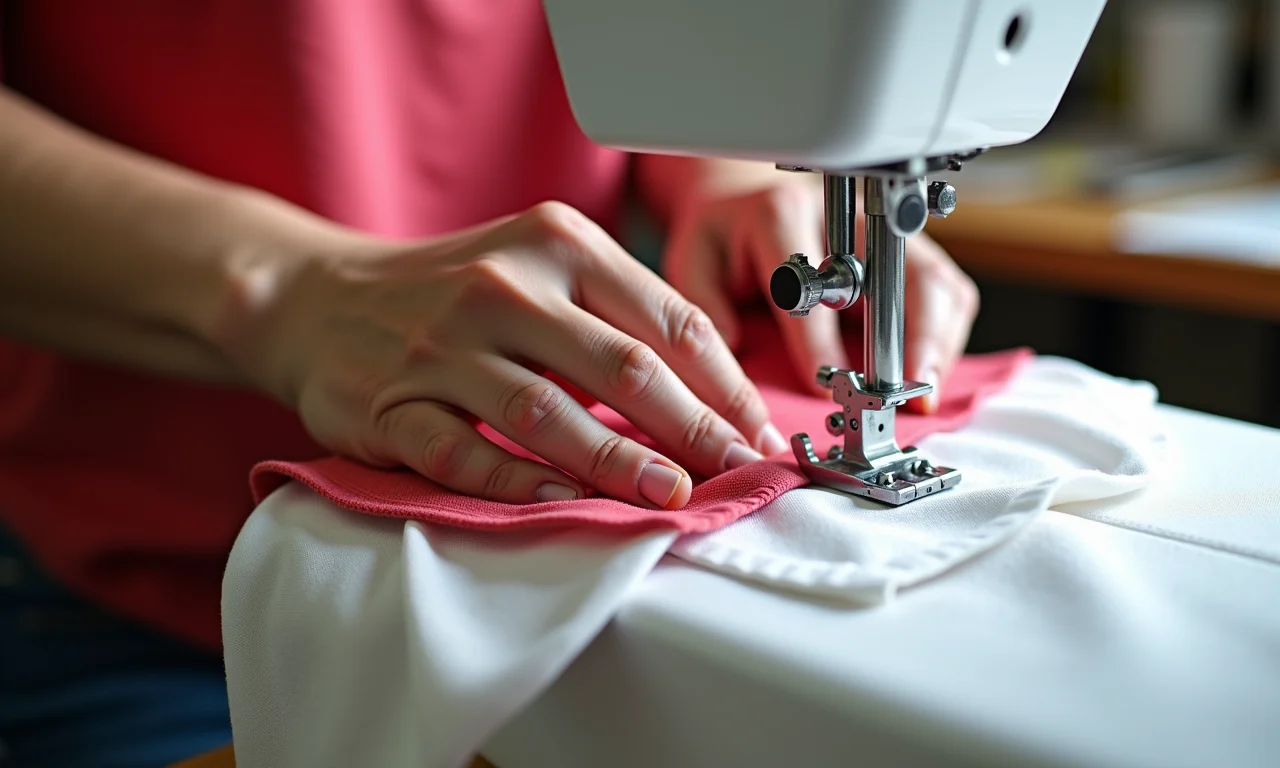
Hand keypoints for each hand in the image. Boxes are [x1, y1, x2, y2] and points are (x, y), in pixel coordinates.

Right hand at [238, 202, 787, 508]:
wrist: (320, 299)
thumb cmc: (454, 290)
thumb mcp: (540, 266)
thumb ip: (619, 318)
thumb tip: (714, 401)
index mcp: (557, 245)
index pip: (669, 319)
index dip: (725, 384)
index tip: (760, 434)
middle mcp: (503, 288)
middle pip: (623, 366)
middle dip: (694, 428)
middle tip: (737, 473)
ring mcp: (443, 347)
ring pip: (548, 412)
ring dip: (618, 461)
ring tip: (670, 494)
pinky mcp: (393, 405)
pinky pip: (464, 452)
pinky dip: (516, 481)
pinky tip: (562, 502)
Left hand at [662, 180, 978, 412]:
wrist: (751, 202)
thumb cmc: (725, 240)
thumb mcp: (694, 261)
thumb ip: (705, 303)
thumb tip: (735, 349)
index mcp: (782, 216)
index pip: (811, 281)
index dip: (817, 339)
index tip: (823, 383)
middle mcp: (845, 219)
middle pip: (898, 269)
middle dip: (909, 334)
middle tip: (907, 388)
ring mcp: (887, 234)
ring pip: (935, 280)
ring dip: (937, 340)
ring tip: (924, 389)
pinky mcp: (912, 252)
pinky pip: (949, 291)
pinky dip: (946, 335)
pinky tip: (928, 372)